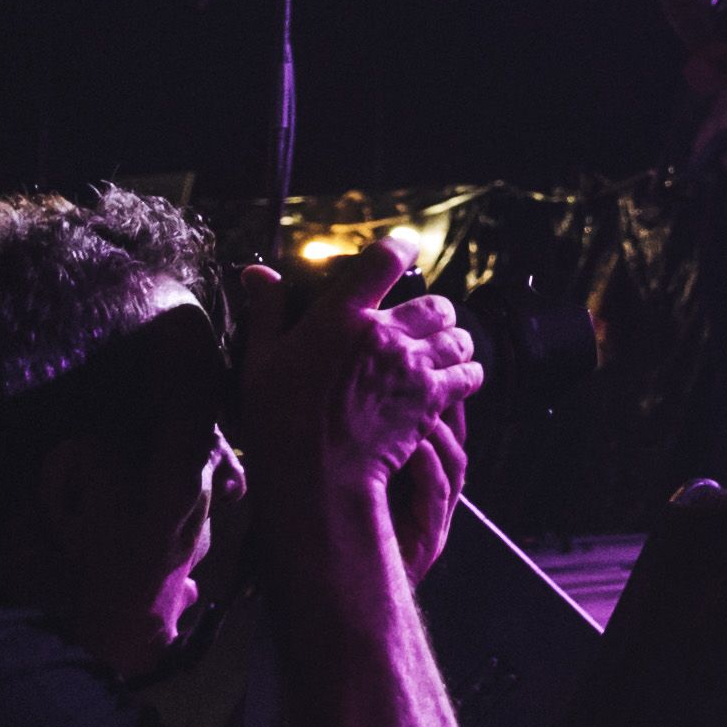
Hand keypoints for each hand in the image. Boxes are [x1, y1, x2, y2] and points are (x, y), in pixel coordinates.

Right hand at [232, 241, 480, 566]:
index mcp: (341, 316)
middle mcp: (383, 333)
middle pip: (436, 302)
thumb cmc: (279, 422)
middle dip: (433, 314)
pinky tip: (453, 383)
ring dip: (452, 344)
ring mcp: (412, 366)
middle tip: (421, 329)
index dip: (401, 247)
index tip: (406, 245)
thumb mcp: (260, 362)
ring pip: (458, 336)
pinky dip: (466, 375)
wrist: (316, 480)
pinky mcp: (432, 398)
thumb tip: (257, 271)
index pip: (384, 259)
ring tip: (439, 357)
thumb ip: (268, 311)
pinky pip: (470, 373)